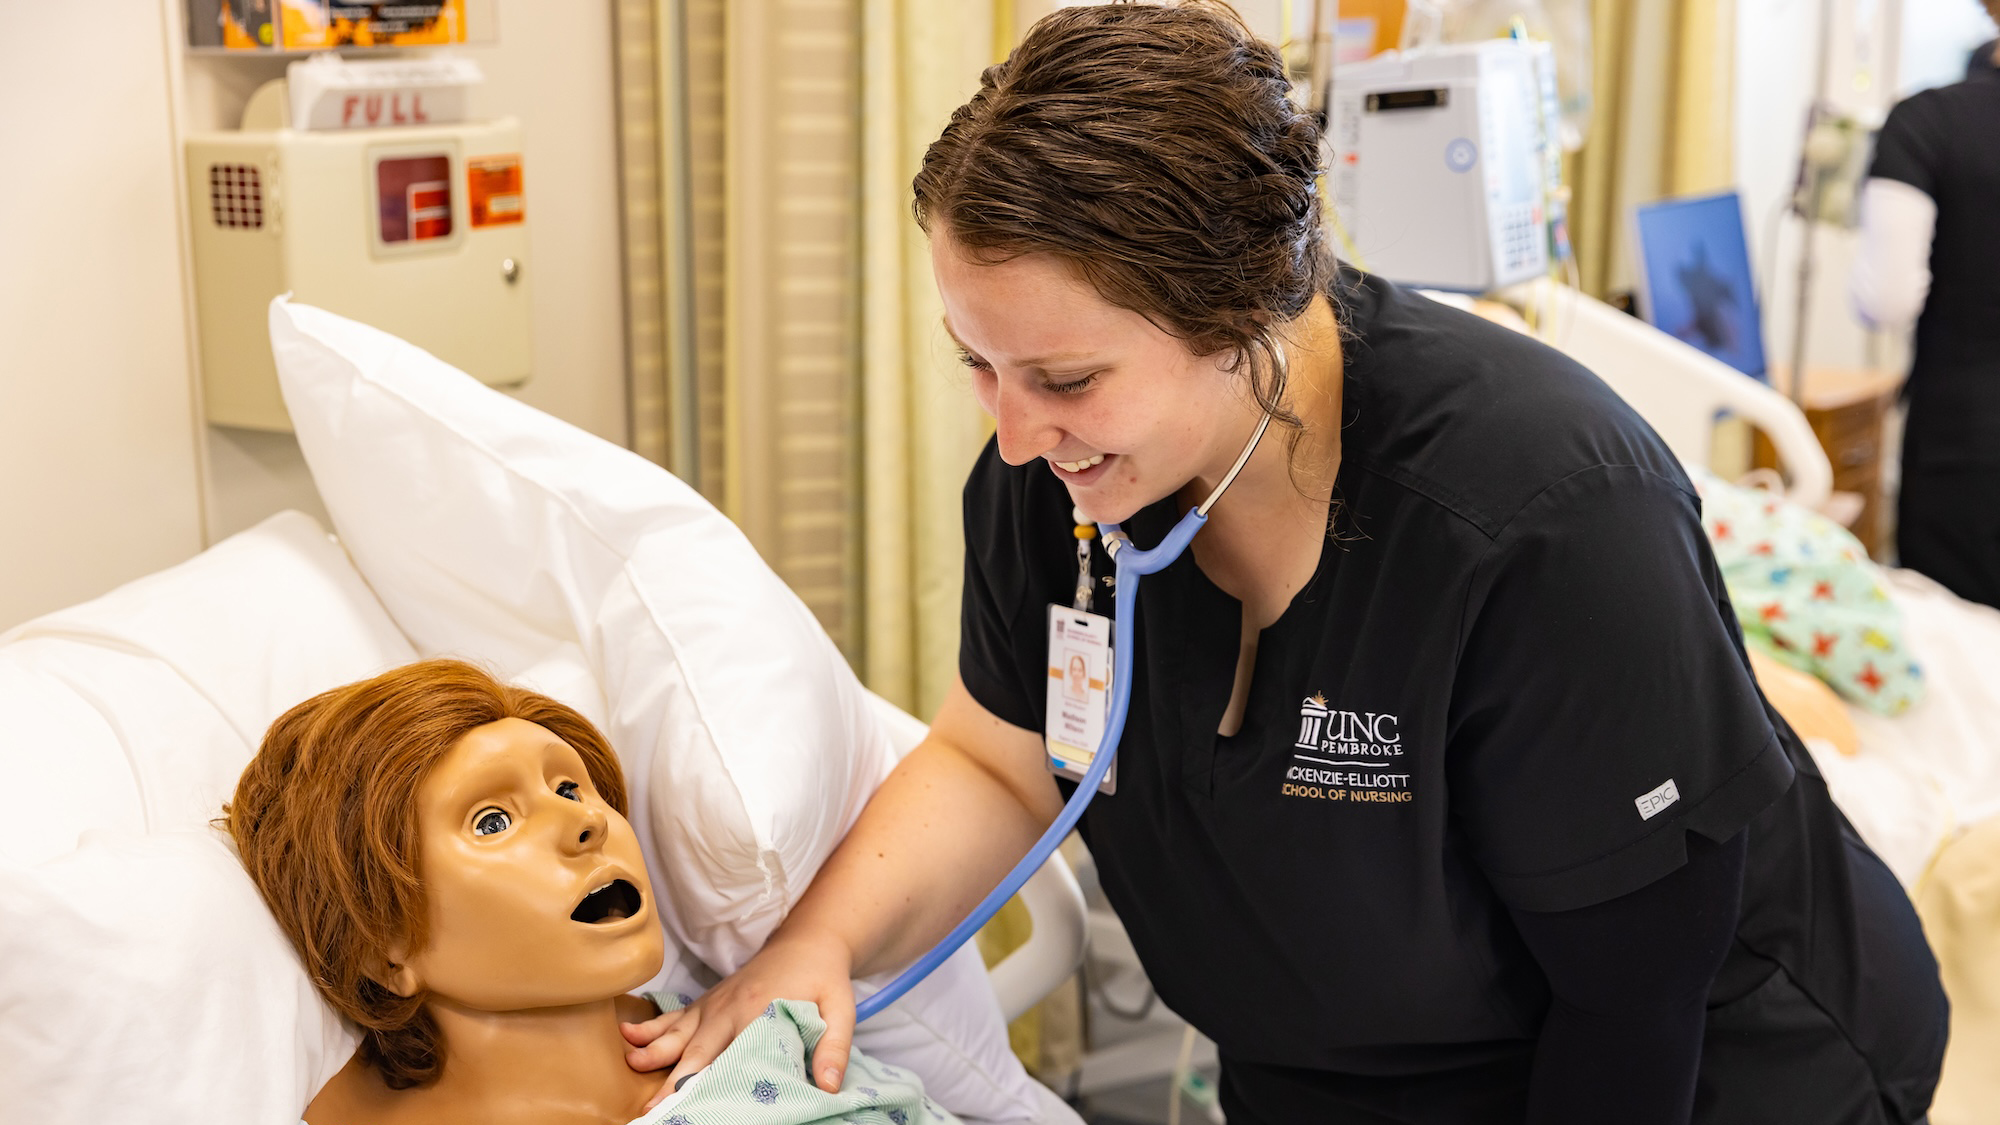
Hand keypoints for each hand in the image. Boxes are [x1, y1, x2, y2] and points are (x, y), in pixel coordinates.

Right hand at [620, 929, 856, 1108]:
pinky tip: (629, 1036)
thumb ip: (833, 1047)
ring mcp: (715, 1004)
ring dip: (654, 1049)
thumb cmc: (823, 978)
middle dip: (673, 1078)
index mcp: (759, 1012)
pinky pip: (676, 1016)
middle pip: (697, 1049)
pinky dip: (653, 1026)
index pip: (731, 1055)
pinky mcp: (709, 1001)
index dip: (710, 1080)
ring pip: (679, 1030)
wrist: (807, 941)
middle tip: (651, 1107)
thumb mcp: (840, 1009)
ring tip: (631, 1063)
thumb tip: (829, 1086)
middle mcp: (729, 1009)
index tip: (691, 1102)